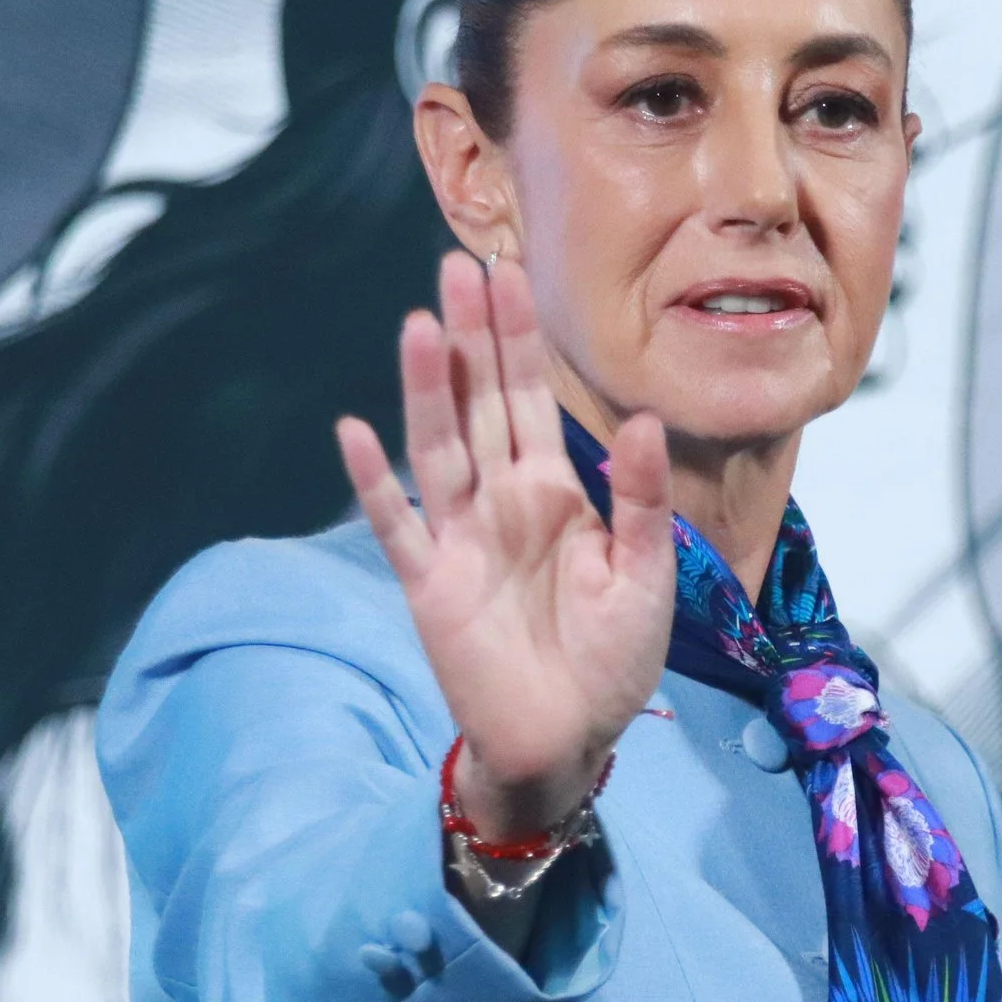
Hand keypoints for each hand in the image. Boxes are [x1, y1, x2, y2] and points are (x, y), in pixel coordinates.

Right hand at [336, 252, 673, 843]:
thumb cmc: (613, 658)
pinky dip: (376, 482)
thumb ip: (643, 498)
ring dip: (430, 388)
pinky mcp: (431, 584)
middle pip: (480, 403)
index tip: (506, 269)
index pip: (529, 396)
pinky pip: (400, 525)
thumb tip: (643, 418)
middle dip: (473, 336)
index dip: (516, 336)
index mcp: (554, 491)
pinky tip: (355, 431)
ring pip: (439, 446)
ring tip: (422, 323)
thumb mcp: (647, 573)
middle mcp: (501, 500)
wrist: (571, 740)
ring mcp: (461, 538)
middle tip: (459, 262)